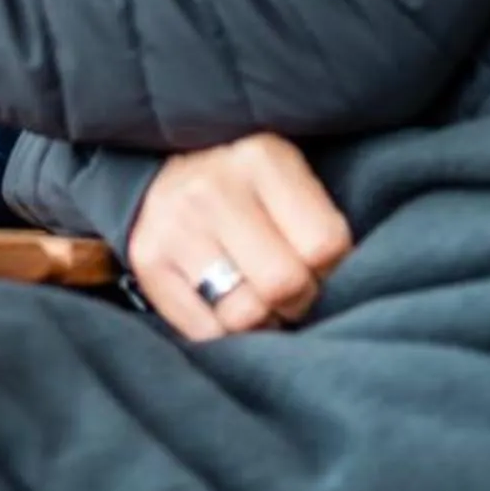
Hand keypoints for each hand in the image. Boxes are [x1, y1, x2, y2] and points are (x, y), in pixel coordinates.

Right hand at [126, 133, 354, 340]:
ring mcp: (174, 225)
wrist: (164, 171)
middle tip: (288, 292)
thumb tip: (342, 289)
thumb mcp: (286, 180)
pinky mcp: (147, 260)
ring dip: (260, 321)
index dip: (331, 269)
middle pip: (283, 284)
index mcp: (261, 159)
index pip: (325, 245)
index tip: (317, 266)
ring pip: (243, 315)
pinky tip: (222, 305)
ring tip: (255, 297)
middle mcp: (213, 188)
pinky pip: (204, 332)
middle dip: (296, 301)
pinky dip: (223, 332)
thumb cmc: (246, 187)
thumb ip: (315, 223)